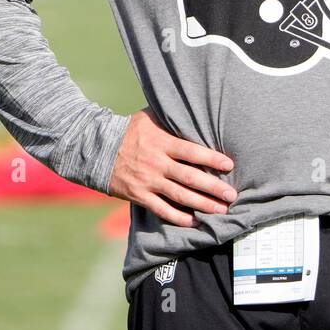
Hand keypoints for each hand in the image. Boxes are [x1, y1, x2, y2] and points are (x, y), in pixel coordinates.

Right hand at [108, 108, 236, 227]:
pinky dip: (179, 217)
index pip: (192, 152)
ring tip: (221, 210)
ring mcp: (148, 181)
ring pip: (179, 196)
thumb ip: (171, 117)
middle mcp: (157, 163)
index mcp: (162, 142)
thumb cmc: (129, 131)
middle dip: (213, 188)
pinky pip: (162, 209)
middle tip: (232, 195)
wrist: (97, 149)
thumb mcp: (149, 118)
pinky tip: (195, 222)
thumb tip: (195, 106)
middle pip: (190, 178)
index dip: (212, 159)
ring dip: (202, 205)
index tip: (229, 166)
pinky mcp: (139, 195)